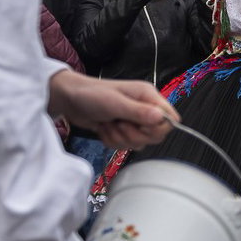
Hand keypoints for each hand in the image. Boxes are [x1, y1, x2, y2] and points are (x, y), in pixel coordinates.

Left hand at [47, 71, 175, 149]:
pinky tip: (104, 128)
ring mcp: (133, 121)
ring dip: (120, 138)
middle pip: (156, 135)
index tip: (140, 126)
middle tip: (120, 123)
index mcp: (148, 96)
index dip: (158, 127)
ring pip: (139, 143)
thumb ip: (139, 111)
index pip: (170, 118)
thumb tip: (160, 118)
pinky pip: (125, 146)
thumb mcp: (115, 103)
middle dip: (135, 135)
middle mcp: (143, 109)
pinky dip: (112, 141)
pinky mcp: (123, 131)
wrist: (70, 100)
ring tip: (109, 124)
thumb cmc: (91, 94)